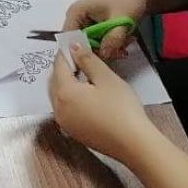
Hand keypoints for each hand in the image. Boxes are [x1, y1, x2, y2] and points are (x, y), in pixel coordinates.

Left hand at [48, 43, 154, 161]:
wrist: (133, 144)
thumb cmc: (121, 108)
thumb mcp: (106, 78)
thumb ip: (87, 60)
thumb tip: (73, 47)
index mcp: (63, 92)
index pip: (58, 66)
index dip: (66, 52)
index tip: (75, 43)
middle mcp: (58, 109)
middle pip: (54, 81)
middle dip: (63, 68)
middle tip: (80, 58)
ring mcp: (64, 123)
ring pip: (58, 96)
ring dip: (65, 83)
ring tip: (84, 75)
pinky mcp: (73, 132)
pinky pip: (64, 109)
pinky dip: (69, 97)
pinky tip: (86, 95)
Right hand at [63, 0, 144, 59]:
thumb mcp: (120, 20)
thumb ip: (111, 40)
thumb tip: (103, 57)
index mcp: (75, 13)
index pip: (68, 40)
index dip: (77, 54)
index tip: (93, 65)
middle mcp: (77, 19)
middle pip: (80, 45)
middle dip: (98, 52)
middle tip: (118, 54)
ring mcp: (86, 23)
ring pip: (91, 46)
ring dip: (107, 50)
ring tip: (124, 47)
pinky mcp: (96, 27)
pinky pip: (98, 43)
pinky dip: (110, 45)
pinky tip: (123, 43)